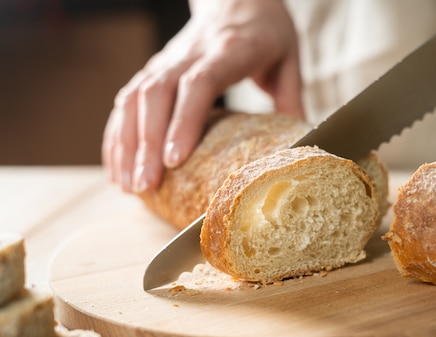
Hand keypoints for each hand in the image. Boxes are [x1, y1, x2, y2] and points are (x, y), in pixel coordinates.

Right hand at [102, 0, 303, 192]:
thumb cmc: (265, 31)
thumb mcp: (289, 59)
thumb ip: (292, 101)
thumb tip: (298, 149)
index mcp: (229, 50)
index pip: (199, 83)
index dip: (184, 121)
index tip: (174, 159)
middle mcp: (190, 54)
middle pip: (157, 95)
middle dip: (146, 144)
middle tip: (146, 186)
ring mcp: (167, 61)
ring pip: (134, 98)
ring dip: (126, 144)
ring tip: (128, 186)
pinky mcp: (154, 69)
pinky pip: (126, 101)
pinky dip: (117, 135)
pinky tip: (117, 167)